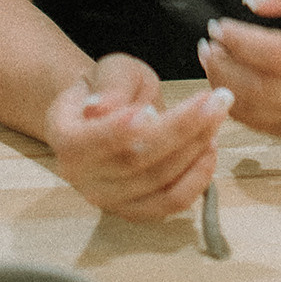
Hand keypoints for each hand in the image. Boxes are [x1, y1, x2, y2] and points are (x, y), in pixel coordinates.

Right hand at [45, 54, 231, 220]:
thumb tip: (99, 108)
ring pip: (157, 182)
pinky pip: (170, 203)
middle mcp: (79, 175)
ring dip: (194, 150)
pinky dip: (196, 178)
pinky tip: (210, 148)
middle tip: (216, 99)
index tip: (152, 109)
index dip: (117, 131)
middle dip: (180, 128)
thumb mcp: (112, 70)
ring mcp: (107, 198)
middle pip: (133, 161)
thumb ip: (111, 84)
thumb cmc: (113, 87)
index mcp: (63, 134)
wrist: (115, 115)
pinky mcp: (135, 211)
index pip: (87, 141)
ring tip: (217, 116)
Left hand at [199, 0, 280, 140]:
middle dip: (226, 67)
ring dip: (224, 85)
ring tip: (211, 58)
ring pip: (257, 111)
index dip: (242, 42)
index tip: (218, 26)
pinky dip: (234, 103)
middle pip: (264, 90)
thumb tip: (251, 0)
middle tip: (207, 45)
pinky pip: (258, 124)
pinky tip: (225, 79)